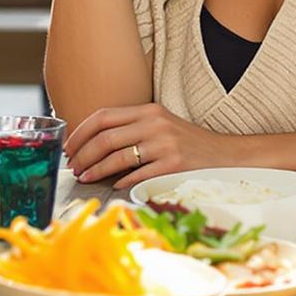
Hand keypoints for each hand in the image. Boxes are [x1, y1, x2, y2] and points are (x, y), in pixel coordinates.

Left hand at [67, 102, 242, 188]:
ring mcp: (165, 144)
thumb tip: (92, 144)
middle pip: (105, 137)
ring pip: (117, 157)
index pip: (103, 116)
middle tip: (73, 166)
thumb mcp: (160, 125)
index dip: (80, 132)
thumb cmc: (186, 143)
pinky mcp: (174, 165)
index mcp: (148, 110)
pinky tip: (113, 185)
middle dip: (83, 154)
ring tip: (85, 177)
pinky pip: (138, 175)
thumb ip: (131, 128)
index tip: (69, 146)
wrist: (225, 156)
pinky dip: (121, 181)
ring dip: (96, 170)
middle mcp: (155, 124)